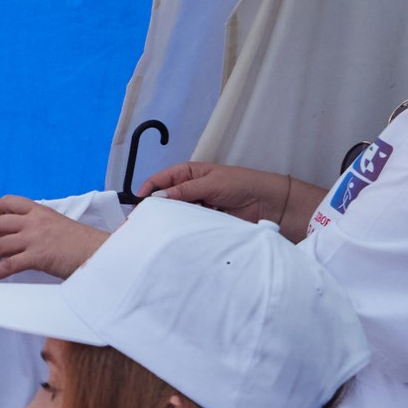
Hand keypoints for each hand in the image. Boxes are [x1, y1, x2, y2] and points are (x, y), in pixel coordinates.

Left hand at [0, 196, 107, 280]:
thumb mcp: (59, 226)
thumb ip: (40, 226)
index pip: (8, 202)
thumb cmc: (84, 244)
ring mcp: (35, 238)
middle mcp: (35, 221)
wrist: (101, 253)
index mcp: (41, 211)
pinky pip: (7, 265)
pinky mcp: (38, 256)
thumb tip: (23, 237)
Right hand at [138, 161, 291, 227]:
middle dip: (154, 207)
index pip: (161, 180)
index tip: (138, 204)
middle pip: (165, 198)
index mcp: (189, 173)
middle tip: (142, 220)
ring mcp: (197, 206)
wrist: (269, 204)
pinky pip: (188, 224)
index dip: (148, 190)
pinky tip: (175, 234)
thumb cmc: (242, 184)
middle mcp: (190, 189)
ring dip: (168, 219)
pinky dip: (181, 228)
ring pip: (175, 213)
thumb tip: (156, 197)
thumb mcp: (209, 183)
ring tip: (156, 229)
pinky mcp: (205, 221)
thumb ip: (183, 191)